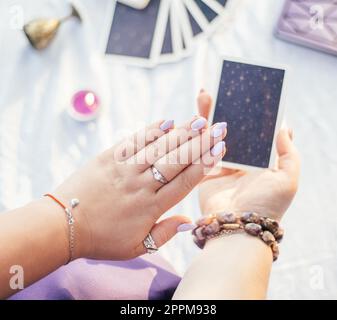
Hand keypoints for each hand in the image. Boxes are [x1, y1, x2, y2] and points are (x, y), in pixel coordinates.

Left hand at [49, 95, 226, 260]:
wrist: (61, 225)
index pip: (186, 181)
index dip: (205, 163)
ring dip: (181, 132)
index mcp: (151, 207)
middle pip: (177, 159)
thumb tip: (189, 221)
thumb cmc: (101, 239)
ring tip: (199, 120)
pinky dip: (152, 130)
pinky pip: (134, 141)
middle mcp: (142, 185)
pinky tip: (167, 121)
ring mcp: (125, 169)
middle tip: (218, 127)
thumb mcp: (136, 247)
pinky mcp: (109, 158)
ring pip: (159, 147)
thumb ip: (164, 233)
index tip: (220, 148)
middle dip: (200, 142)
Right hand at [197, 90, 299, 221]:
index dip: (249, 111)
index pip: (254, 130)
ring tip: (204, 94)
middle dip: (225, 108)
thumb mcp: (288, 178)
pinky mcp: (203, 172)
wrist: (237, 227)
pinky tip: (193, 118)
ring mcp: (220, 165)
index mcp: (260, 160)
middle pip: (232, 129)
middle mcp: (240, 161)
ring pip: (214, 136)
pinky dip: (196, 135)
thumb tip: (285, 126)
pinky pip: (198, 150)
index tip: (243, 93)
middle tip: (219, 89)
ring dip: (208, 116)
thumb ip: (289, 152)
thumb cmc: (266, 204)